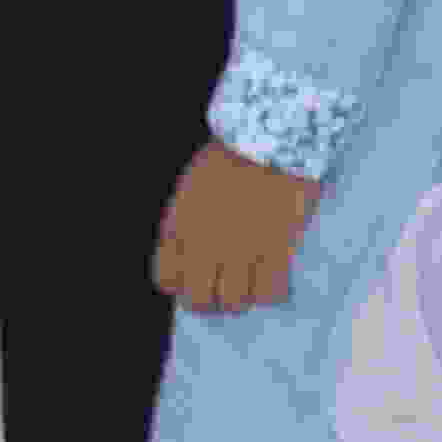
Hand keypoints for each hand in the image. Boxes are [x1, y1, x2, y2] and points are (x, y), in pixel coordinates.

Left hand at [152, 139, 317, 311]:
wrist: (268, 140)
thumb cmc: (230, 156)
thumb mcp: (189, 187)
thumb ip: (182, 220)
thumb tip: (185, 249)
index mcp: (178, 227)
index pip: (167, 279)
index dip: (181, 284)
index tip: (195, 279)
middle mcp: (204, 245)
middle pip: (198, 300)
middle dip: (209, 302)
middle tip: (223, 292)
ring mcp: (240, 249)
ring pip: (234, 302)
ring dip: (241, 299)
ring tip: (251, 287)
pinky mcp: (275, 248)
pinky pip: (270, 291)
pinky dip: (271, 293)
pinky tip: (274, 281)